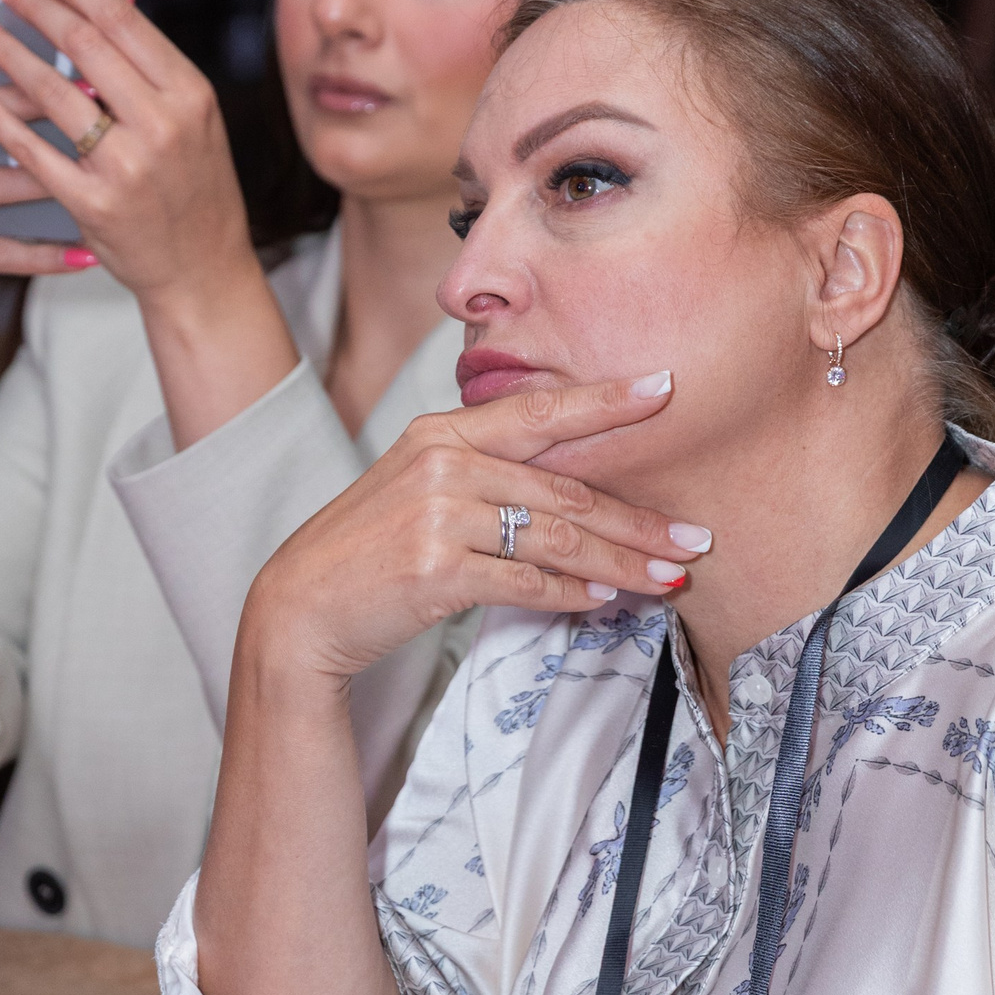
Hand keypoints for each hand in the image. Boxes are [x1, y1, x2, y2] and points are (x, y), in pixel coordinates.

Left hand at [0, 0, 252, 293]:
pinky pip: (33, 150)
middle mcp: (162, 124)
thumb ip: (147, 50)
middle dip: (33, 6)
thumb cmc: (194, 187)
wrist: (202, 270)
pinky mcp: (93, 203)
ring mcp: (127, 166)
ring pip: (54, 93)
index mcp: (189, 92)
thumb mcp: (190, 113)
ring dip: (8, 52)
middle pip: (85, 45)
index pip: (121, 18)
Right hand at [242, 372, 707, 684]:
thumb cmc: (367, 551)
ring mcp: (439, 516)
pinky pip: (526, 582)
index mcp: (442, 433)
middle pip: (566, 489)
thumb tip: (570, 494)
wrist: (301, 607)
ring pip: (558, 539)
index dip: (608, 401)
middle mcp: (443, 464)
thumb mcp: (417, 489)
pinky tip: (603, 601)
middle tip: (693, 537)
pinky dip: (570, 596)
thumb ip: (482, 473)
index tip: (666, 388)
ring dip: (622, 564)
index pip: (541, 411)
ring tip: (668, 578)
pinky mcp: (438, 570)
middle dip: (639, 519)